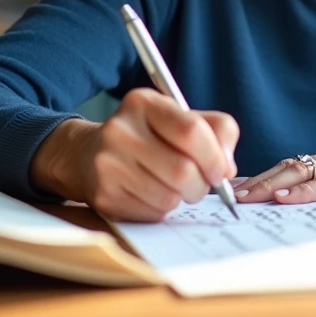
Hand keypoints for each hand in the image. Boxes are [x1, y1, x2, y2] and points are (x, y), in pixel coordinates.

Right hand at [29, 88, 238, 221]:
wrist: (88, 154)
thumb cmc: (149, 137)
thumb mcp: (181, 118)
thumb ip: (217, 131)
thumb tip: (227, 167)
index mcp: (144, 103)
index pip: (191, 130)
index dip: (215, 156)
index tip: (222, 171)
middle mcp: (120, 130)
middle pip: (182, 170)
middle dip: (201, 185)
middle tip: (200, 184)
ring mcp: (107, 164)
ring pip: (168, 197)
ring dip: (182, 199)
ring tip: (175, 188)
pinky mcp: (103, 195)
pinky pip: (151, 213)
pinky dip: (162, 210)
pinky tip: (153, 195)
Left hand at [234, 130, 315, 204]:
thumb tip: (305, 201)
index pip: (286, 166)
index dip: (258, 176)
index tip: (232, 187)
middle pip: (284, 166)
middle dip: (253, 180)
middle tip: (224, 193)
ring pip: (298, 172)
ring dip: (268, 184)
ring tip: (244, 196)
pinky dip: (302, 190)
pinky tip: (284, 196)